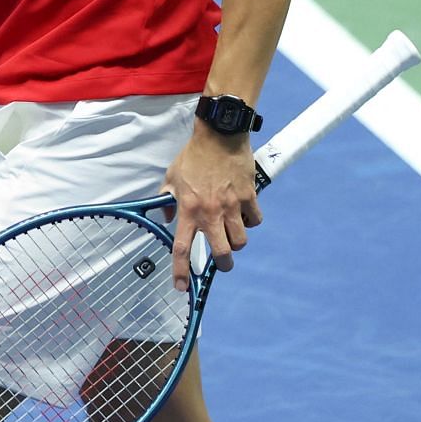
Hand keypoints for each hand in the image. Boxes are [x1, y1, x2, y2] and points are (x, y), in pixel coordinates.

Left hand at [161, 125, 263, 291]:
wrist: (219, 135)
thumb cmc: (194, 155)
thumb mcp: (172, 176)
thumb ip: (167, 200)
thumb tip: (165, 217)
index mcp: (188, 209)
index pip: (183, 248)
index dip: (181, 272)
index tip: (181, 287)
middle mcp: (211, 212)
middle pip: (221, 254)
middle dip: (223, 264)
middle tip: (222, 262)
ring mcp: (232, 206)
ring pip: (240, 241)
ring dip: (237, 242)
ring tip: (232, 234)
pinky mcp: (249, 197)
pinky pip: (255, 220)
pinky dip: (251, 222)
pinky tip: (245, 214)